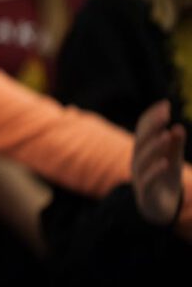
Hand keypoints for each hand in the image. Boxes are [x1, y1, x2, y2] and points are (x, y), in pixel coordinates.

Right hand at [132, 100, 185, 225]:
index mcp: (142, 151)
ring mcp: (140, 176)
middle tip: (165, 114)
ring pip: (143, 159)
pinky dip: (155, 170)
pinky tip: (165, 162)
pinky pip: (148, 180)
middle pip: (141, 141)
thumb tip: (178, 127)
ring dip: (155, 146)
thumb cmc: (164, 181)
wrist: (158, 210)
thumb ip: (174, 146)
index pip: (143, 129)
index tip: (165, 105)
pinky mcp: (146, 192)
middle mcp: (137, 161)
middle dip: (152, 127)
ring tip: (166, 136)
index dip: (152, 117)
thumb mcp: (172, 161)